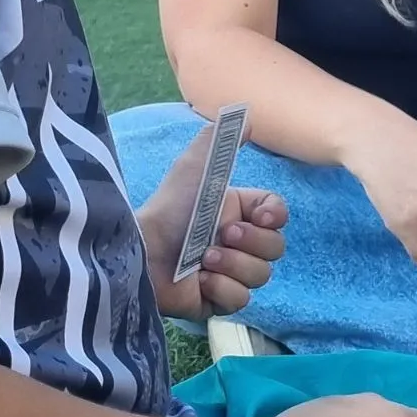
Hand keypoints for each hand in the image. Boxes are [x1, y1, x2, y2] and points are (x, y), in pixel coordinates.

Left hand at [139, 121, 288, 321]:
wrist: (139, 251)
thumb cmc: (169, 208)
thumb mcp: (196, 167)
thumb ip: (220, 140)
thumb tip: (246, 114)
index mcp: (238, 214)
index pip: (278, 216)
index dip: (275, 217)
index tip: (259, 215)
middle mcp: (238, 244)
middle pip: (276, 248)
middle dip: (251, 243)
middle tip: (220, 236)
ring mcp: (228, 275)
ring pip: (261, 275)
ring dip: (234, 265)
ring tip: (203, 260)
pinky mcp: (216, 302)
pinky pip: (241, 300)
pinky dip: (223, 290)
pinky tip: (200, 281)